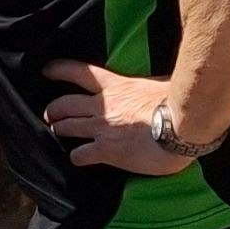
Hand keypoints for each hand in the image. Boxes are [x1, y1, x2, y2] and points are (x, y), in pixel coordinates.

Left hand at [44, 60, 193, 172]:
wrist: (183, 127)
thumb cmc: (177, 103)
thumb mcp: (161, 83)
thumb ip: (151, 83)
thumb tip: (161, 82)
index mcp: (115, 86)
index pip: (80, 72)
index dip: (59, 69)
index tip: (46, 70)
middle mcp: (103, 106)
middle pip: (64, 104)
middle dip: (53, 110)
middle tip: (50, 115)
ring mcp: (102, 128)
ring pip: (66, 128)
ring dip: (59, 130)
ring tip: (58, 133)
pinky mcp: (106, 151)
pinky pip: (80, 155)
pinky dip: (76, 157)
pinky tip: (78, 159)